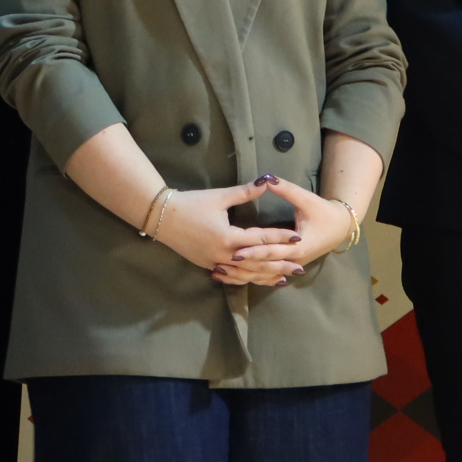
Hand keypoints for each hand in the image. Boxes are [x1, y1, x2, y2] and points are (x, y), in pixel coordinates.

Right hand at [151, 182, 305, 286]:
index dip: (280, 238)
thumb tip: (266, 182)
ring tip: (284, 278)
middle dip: (279, 265)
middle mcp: (224, 255)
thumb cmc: (190, 204)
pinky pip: (233, 276)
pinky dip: (247, 278)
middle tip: (300, 268)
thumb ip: (245, 192)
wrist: (161, 217)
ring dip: (265, 276)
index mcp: (228, 237)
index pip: (261, 239)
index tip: (298, 238)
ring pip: (245, 274)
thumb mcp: (219, 197)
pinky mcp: (208, 265)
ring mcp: (215, 263)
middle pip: (257, 263)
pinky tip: (256, 279)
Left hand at [218, 173, 356, 283]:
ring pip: (263, 275)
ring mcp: (290, 266)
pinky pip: (265, 275)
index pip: (271, 251)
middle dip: (242, 266)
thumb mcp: (306, 199)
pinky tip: (230, 276)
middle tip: (219, 265)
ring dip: (241, 275)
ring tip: (218, 273)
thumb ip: (286, 189)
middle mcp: (293, 261)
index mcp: (298, 247)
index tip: (234, 251)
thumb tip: (268, 178)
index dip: (253, 251)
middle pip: (264, 266)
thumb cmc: (324, 212)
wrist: (340, 227)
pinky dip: (248, 276)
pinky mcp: (287, 266)